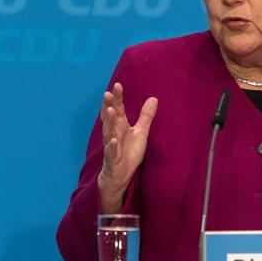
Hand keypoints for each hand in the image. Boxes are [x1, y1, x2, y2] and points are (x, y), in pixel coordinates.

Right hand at [97, 83, 157, 211]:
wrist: (120, 176)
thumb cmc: (129, 153)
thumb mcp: (141, 133)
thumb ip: (146, 116)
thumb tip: (154, 98)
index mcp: (120, 126)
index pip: (118, 109)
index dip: (118, 98)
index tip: (118, 85)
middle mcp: (114, 133)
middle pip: (111, 118)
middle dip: (109, 106)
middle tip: (107, 93)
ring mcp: (111, 146)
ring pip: (108, 132)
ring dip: (109, 122)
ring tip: (110, 110)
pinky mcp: (112, 159)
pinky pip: (111, 152)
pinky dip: (111, 146)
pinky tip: (113, 140)